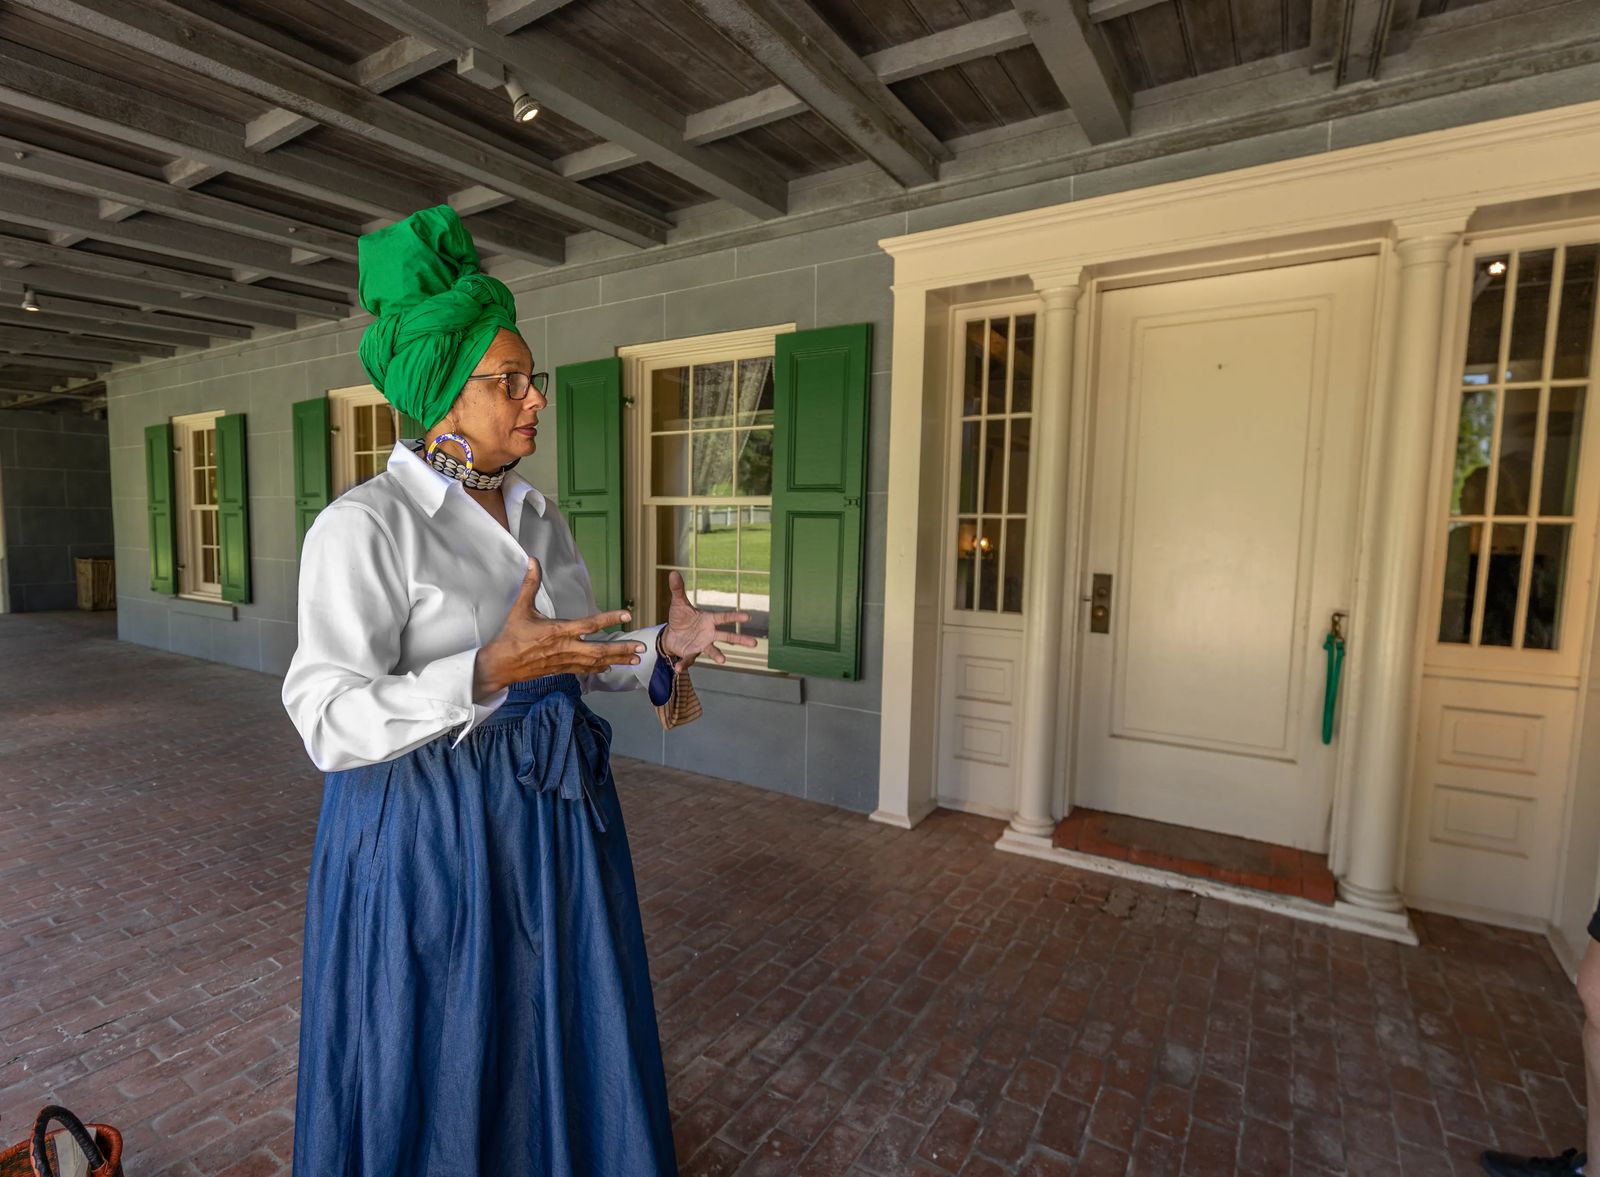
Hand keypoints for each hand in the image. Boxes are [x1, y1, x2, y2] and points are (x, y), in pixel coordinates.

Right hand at [474, 558, 644, 697]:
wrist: (501, 664)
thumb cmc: (511, 635)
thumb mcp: (521, 608)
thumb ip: (530, 584)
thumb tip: (532, 561)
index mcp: (558, 631)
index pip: (589, 624)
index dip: (609, 618)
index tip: (627, 615)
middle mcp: (565, 647)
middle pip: (599, 650)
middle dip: (622, 649)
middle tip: (642, 648)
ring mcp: (564, 660)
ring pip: (596, 662)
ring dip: (617, 660)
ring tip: (636, 659)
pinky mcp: (561, 669)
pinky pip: (584, 670)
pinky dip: (599, 667)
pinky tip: (610, 666)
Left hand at [659, 570, 758, 668]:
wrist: (671, 634)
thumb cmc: (680, 618)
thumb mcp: (678, 603)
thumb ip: (678, 589)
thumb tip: (673, 572)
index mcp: (709, 620)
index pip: (724, 617)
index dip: (735, 617)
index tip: (748, 616)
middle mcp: (709, 633)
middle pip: (727, 636)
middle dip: (740, 639)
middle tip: (754, 643)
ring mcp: (702, 644)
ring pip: (712, 650)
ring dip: (717, 655)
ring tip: (723, 660)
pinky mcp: (691, 653)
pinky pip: (689, 659)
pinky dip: (684, 664)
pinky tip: (678, 668)